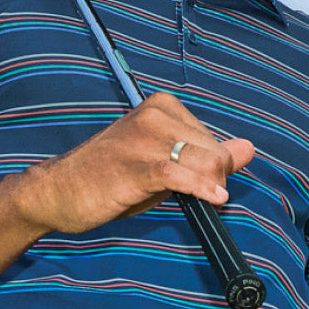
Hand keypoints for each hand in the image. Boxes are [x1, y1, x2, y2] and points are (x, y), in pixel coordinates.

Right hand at [14, 91, 254, 233]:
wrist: (58, 191)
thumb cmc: (112, 177)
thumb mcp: (164, 162)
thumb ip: (207, 155)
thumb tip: (249, 149)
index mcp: (162, 106)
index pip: (213, 139)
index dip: (216, 168)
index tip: (206, 185)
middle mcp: (156, 114)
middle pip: (213, 151)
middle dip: (214, 178)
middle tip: (195, 196)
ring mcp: (145, 138)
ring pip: (204, 162)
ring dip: (208, 187)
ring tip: (198, 202)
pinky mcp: (135, 166)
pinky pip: (180, 175)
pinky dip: (202, 188)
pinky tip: (214, 199)